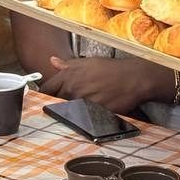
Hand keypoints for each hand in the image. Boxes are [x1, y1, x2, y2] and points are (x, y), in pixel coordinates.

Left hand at [42, 56, 170, 114]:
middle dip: (60, 103)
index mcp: (68, 75)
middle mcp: (72, 89)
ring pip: (69, 112)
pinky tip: (94, 110)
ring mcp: (82, 103)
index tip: (48, 96)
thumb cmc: (111, 69)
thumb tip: (52, 61)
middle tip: (72, 100)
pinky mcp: (92, 114)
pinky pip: (83, 119)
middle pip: (56, 103)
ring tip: (87, 104)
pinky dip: (86, 116)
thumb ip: (67, 64)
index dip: (46, 94)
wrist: (133, 78)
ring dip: (74, 110)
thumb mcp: (88, 62)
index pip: (46, 89)